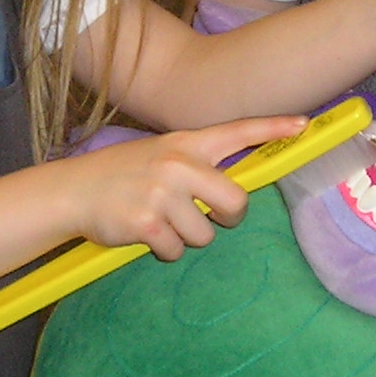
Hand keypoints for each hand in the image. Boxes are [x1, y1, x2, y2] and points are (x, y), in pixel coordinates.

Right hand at [59, 114, 304, 258]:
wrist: (72, 191)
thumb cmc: (121, 175)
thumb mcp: (158, 154)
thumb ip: (194, 165)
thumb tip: (233, 192)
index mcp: (184, 143)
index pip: (236, 132)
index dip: (272, 129)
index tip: (303, 126)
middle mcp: (177, 163)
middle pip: (235, 202)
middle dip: (227, 219)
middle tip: (210, 219)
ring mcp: (162, 193)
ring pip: (205, 235)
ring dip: (186, 238)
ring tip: (159, 222)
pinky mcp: (147, 223)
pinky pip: (176, 250)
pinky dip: (164, 251)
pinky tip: (145, 235)